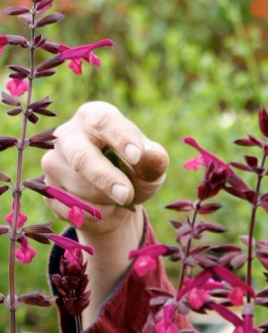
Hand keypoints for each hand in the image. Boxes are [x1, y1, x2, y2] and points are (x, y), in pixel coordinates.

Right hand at [41, 101, 167, 237]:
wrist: (118, 202)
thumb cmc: (137, 172)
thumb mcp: (153, 164)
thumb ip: (154, 159)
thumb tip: (145, 156)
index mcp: (94, 117)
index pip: (103, 121)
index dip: (121, 137)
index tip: (137, 155)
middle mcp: (67, 135)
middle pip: (81, 156)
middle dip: (105, 177)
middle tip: (127, 194)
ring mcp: (53, 162)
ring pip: (80, 187)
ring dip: (109, 199)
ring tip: (119, 196)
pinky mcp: (48, 190)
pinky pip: (72, 207)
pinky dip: (97, 214)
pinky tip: (104, 207)